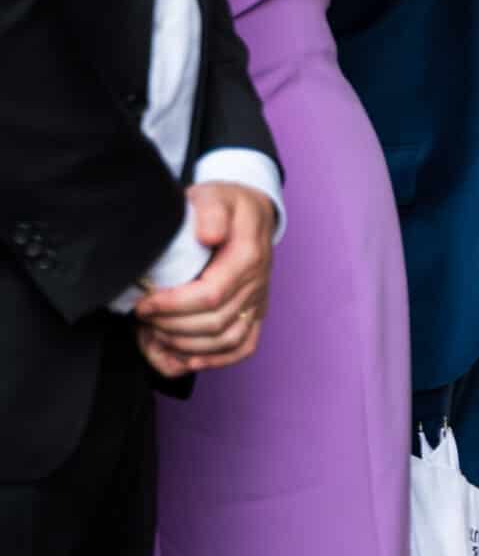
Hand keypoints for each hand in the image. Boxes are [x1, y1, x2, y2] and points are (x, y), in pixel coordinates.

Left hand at [132, 183, 276, 371]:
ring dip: (186, 346)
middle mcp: (257, 284)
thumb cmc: (228, 205)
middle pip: (215, 324)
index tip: (143, 303)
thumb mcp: (216, 195)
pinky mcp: (255, 313)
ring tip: (156, 335)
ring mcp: (258, 301)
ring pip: (226, 340)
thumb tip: (208, 235)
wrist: (251, 213)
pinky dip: (216, 360)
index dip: (172, 306)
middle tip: (143, 318)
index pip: (211, 296)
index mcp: (247, 258)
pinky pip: (244, 346)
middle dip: (171, 327)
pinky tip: (187, 359)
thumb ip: (211, 210)